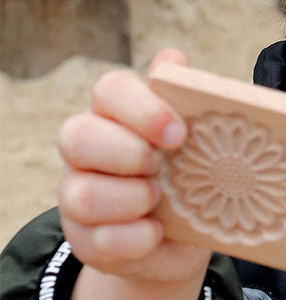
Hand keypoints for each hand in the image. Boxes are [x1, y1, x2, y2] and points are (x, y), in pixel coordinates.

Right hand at [57, 49, 211, 285]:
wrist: (178, 242)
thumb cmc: (187, 180)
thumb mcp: (195, 145)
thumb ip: (185, 102)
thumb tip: (174, 57)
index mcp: (116, 117)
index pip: (110, 90)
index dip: (142, 109)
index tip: (179, 133)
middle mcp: (87, 152)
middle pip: (77, 135)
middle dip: (128, 153)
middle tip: (162, 167)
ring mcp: (78, 196)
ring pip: (81, 193)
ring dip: (131, 199)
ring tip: (159, 201)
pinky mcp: (84, 239)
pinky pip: (99, 240)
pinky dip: (135, 239)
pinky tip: (156, 233)